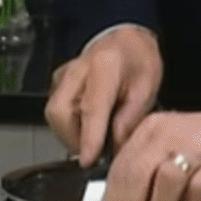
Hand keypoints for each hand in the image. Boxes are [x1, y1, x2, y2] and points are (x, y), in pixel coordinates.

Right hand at [45, 26, 162, 165]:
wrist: (125, 40)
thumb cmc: (137, 60)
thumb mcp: (146, 88)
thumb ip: (130, 119)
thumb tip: (116, 149)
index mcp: (104, 67)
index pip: (91, 108)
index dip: (89, 138)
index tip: (88, 160)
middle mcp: (77, 70)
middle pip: (60, 113)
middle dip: (74, 139)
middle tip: (96, 150)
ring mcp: (64, 75)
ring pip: (54, 115)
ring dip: (71, 133)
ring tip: (96, 135)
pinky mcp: (58, 82)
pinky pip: (56, 110)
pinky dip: (69, 124)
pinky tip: (88, 124)